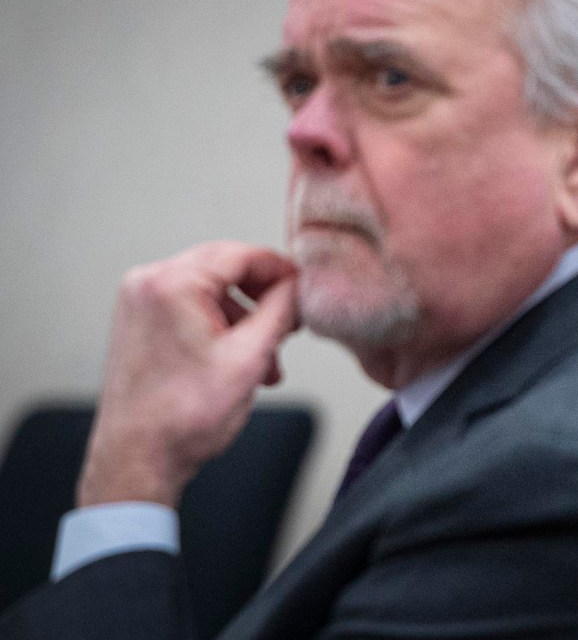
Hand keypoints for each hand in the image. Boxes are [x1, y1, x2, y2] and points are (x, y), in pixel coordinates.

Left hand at [77, 242, 299, 507]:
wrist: (136, 459)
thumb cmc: (184, 418)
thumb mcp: (250, 358)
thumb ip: (281, 310)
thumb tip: (300, 286)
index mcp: (171, 283)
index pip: (242, 254)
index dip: (282, 270)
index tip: (306, 290)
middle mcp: (148, 283)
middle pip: (226, 268)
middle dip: (264, 298)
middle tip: (292, 324)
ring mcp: (139, 302)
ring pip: (212, 290)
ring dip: (246, 319)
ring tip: (267, 360)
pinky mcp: (139, 321)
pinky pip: (192, 307)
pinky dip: (222, 327)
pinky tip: (241, 362)